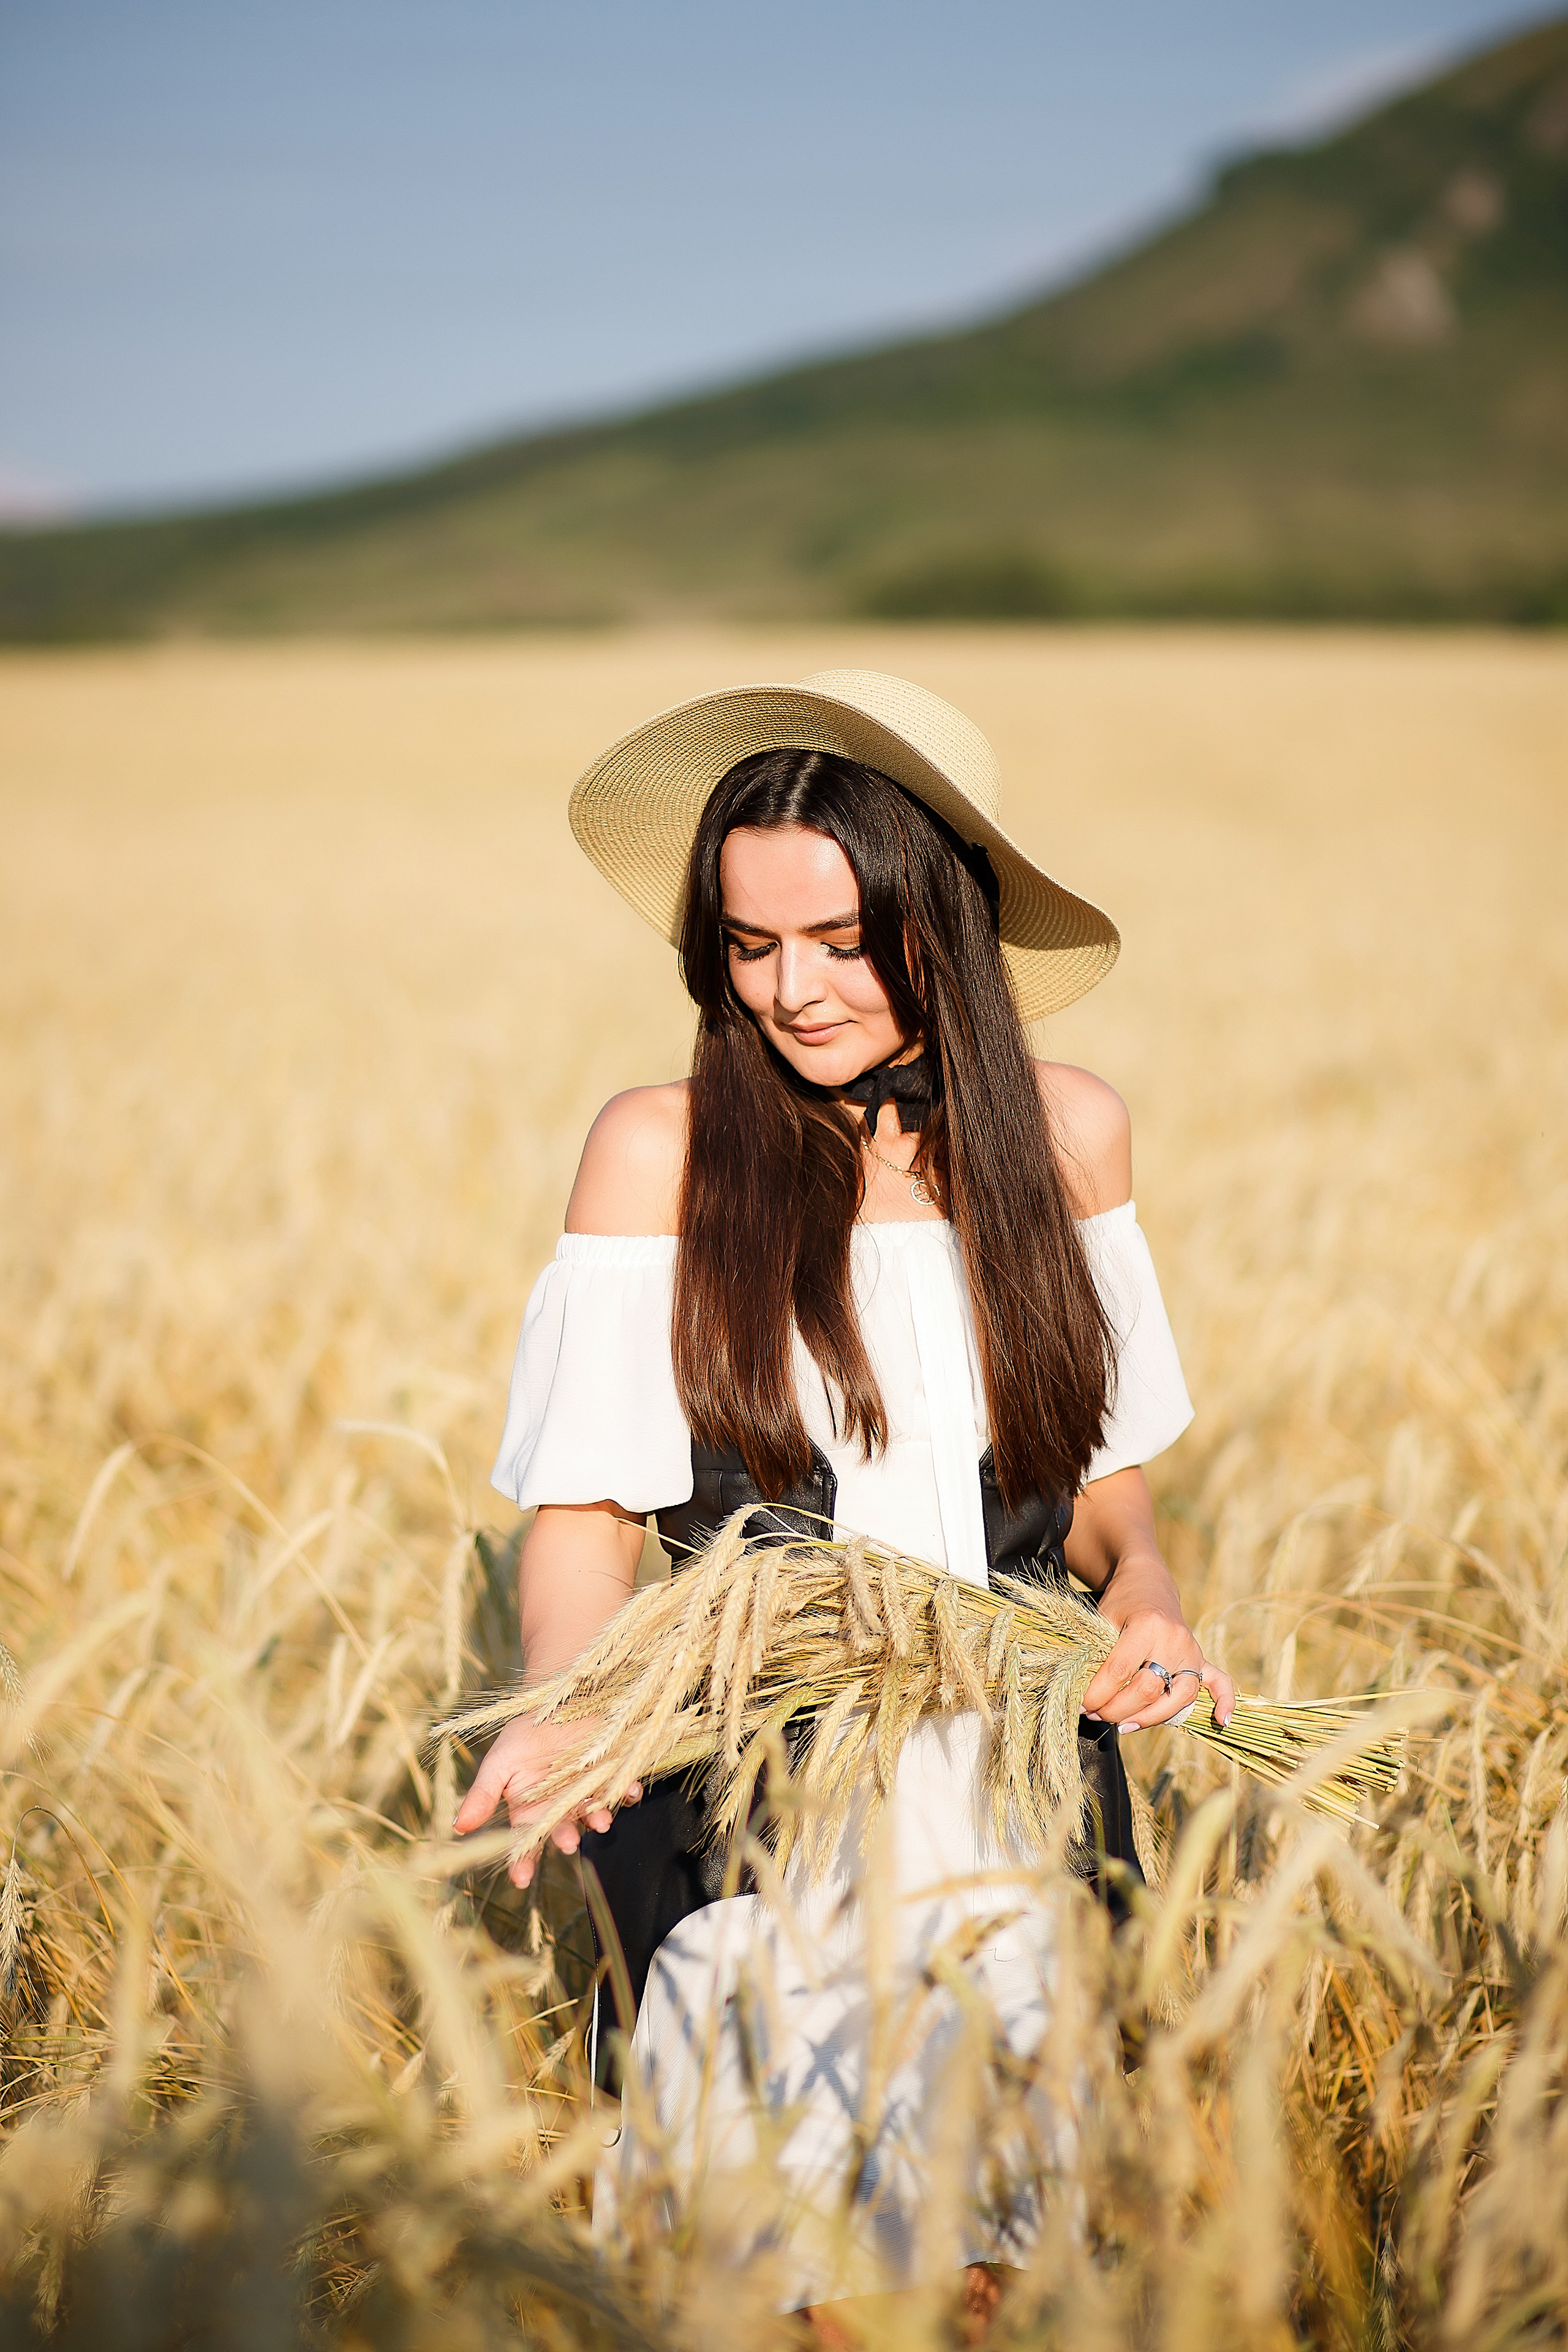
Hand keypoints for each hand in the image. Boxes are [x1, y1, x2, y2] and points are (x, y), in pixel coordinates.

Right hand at [452, 1714, 642, 1888]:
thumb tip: (458, 1827)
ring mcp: (587, 1792)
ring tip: (600, 1821)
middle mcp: (560, 1806)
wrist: (558, 1698)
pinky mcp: (612, 1774)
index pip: (525, 1840)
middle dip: (565, 1836)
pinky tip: (631, 1792)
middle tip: (568, 1842)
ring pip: (592, 1812)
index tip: (521, 1879)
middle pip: (562, 1828)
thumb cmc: (525, 1733)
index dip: (523, 1860)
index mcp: (530, 1808)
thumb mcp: (500, 1761)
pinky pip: (622, 1787)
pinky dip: (627, 1791)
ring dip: (597, 1818)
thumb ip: (483, 1795)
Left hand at [1081, 1554, 1233, 1732]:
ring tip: (1124, 1726)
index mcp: (1147, 1625)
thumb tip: (1088, 1698)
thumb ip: (1099, 1655)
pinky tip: (1221, 1722)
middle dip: (1116, 1709)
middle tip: (1094, 1714)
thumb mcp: (1103, 1620)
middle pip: (1149, 1689)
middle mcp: (1174, 1639)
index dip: (1098, 1694)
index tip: (1081, 1704)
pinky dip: (1224, 1702)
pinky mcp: (1200, 1658)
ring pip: (1179, 1697)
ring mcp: (1191, 1650)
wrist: (1146, 1582)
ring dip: (1149, 1718)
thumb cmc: (1120, 1601)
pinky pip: (1220, 1681)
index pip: (1120, 1671)